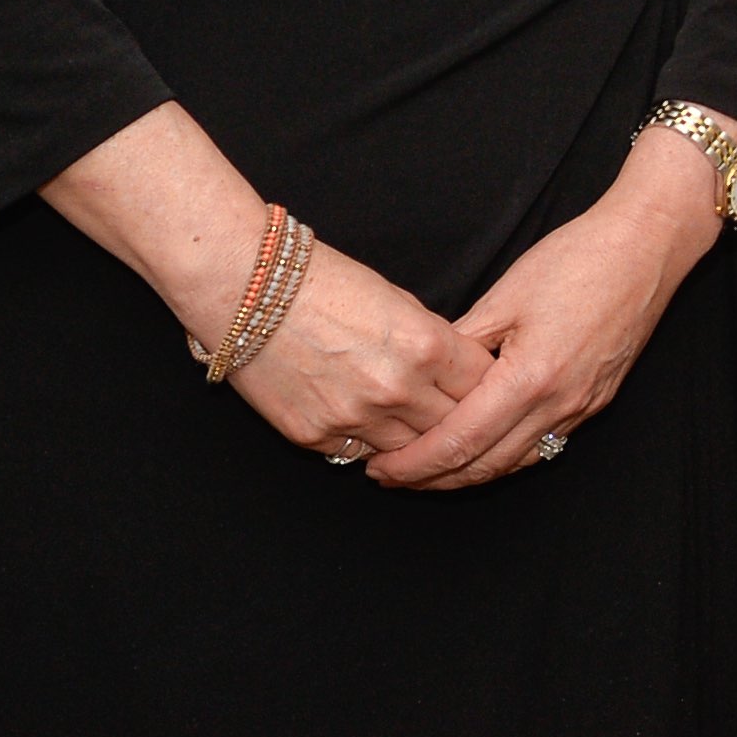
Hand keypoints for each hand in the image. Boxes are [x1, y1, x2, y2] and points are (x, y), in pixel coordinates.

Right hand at [226, 235, 496, 466]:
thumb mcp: (399, 300)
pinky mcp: (316, 437)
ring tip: (417, 425)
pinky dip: (371, 444)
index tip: (488, 386)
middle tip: (460, 414)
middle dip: (459, 418)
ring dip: (416, 438)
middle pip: (454, 425)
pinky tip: (371, 426)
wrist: (248, 290)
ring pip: (411, 450)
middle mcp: (397, 389)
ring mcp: (356, 418)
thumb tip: (455, 369)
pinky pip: (361, 453)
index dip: (488, 386)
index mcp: (426, 346)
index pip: (483, 384)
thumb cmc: (325, 282)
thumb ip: (432, 340)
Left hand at [363, 125, 730, 488]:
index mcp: (530, 379)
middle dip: (433, 478)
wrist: (649, 244)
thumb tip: (421, 373)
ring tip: (428, 469)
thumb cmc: (578, 258)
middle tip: (390, 475)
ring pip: (515, 463)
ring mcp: (582, 407)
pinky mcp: (596, 399)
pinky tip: (482, 448)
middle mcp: (559, 404)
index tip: (379, 468)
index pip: (460, 442)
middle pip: (485, 465)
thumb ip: (461, 343)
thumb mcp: (505, 294)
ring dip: (468, 473)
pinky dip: (504, 456)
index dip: (415, 463)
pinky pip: (542, 445)